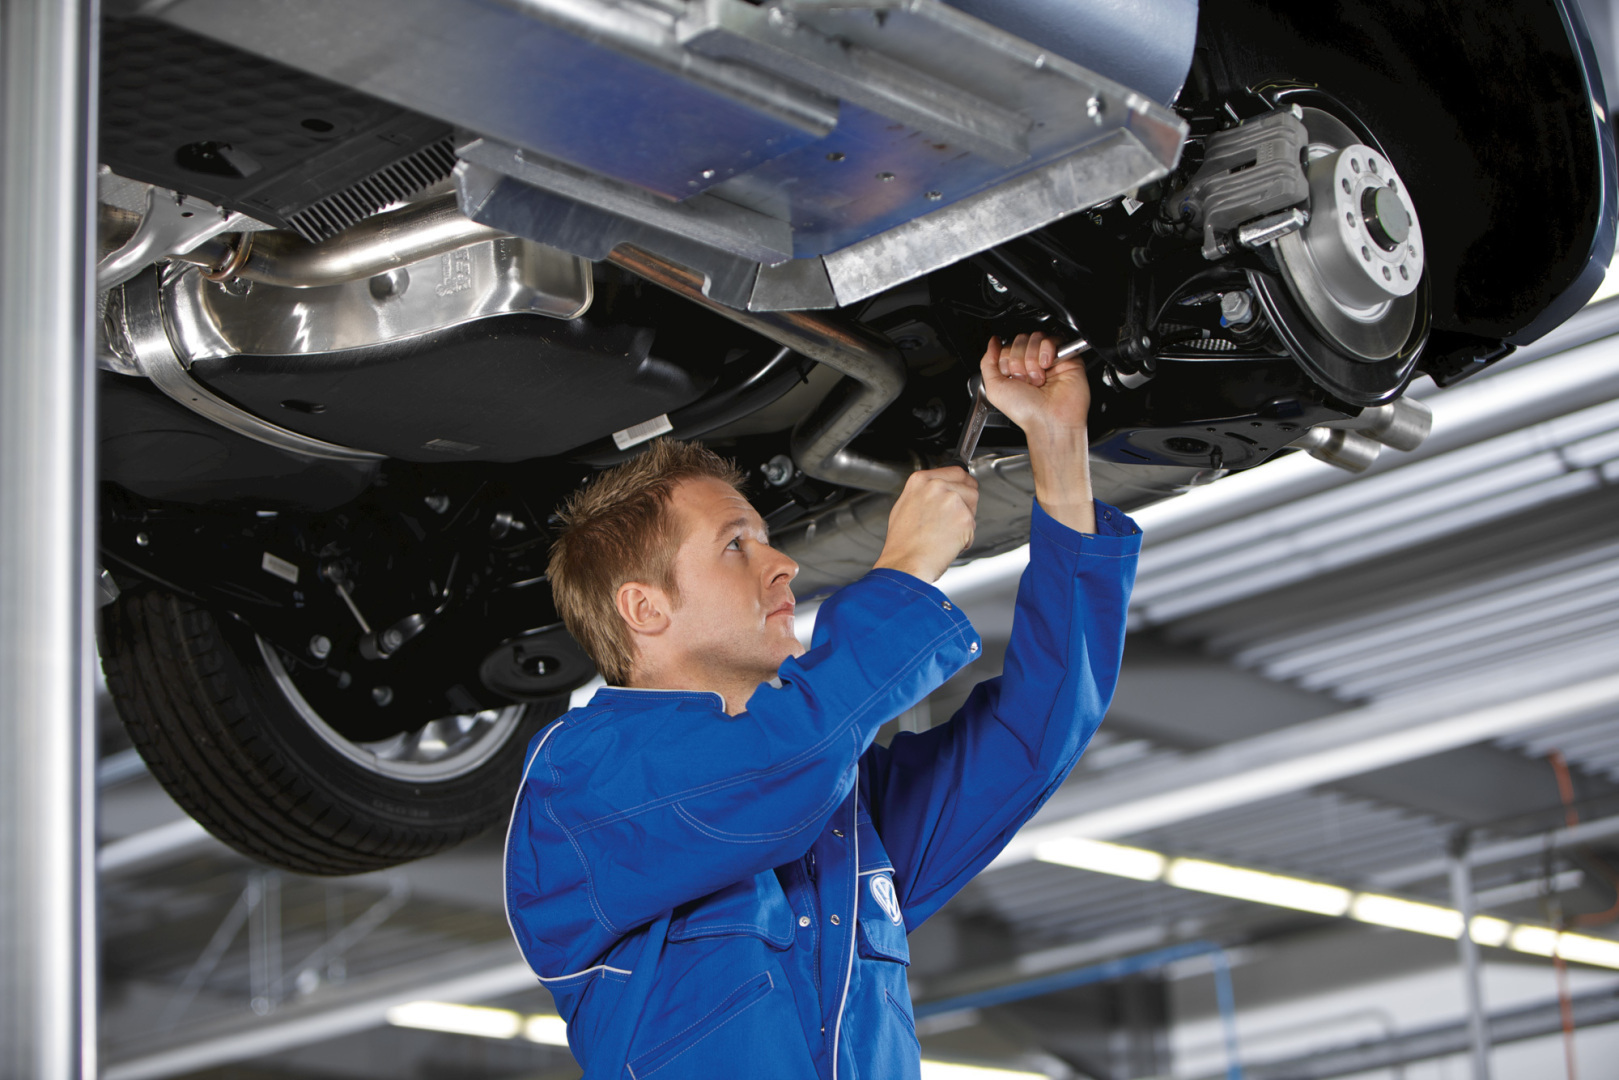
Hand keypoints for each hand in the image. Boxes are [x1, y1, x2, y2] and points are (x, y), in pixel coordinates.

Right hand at [873, 467, 978, 582]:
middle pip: (969, 486)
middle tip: (952, 519)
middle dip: (966, 502)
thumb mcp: (904, 506)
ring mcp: (952, 501)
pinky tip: (948, 543)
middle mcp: (937, 486)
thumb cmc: (902, 543)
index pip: (955, 471)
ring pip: (973, 505)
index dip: (961, 483)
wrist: (906, 564)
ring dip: (966, 519)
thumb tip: (939, 491)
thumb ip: (924, 493)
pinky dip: (965, 538)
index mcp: (920, 480)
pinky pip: (973, 526)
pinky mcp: (964, 518)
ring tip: (946, 533)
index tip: (963, 489)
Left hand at [978, 332, 1090, 439]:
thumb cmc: (1025, 411)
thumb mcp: (994, 388)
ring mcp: (1049, 359)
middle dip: (1018, 361)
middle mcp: (1032, 363)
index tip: (1011, 377)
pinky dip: (1046, 352)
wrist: (1049, 420)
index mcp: (1016, 369)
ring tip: (1038, 378)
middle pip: (1020, 339)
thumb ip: (987, 362)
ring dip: (1032, 360)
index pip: (1007, 346)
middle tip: (1025, 380)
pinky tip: (1047, 367)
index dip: (1006, 360)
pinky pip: (1052, 339)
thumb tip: (993, 342)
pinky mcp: (1066, 357)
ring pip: (1035, 338)